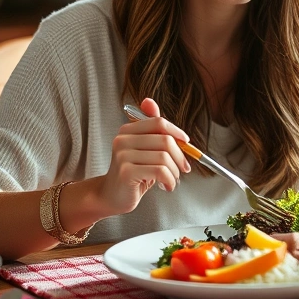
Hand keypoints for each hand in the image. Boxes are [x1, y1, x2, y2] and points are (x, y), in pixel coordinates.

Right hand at [98, 98, 191, 214]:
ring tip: (172, 179)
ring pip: (164, 157)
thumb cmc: (133, 174)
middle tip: (183, 168)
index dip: (177, 132)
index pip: (158, 122)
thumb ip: (151, 129)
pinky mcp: (126, 172)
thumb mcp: (144, 149)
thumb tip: (149, 101)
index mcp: (127, 130)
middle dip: (180, 156)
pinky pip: (159, 171)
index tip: (186, 143)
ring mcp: (123, 155)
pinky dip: (169, 180)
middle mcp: (122, 140)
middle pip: (165, 140)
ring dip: (174, 172)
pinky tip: (167, 186)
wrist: (112, 196)